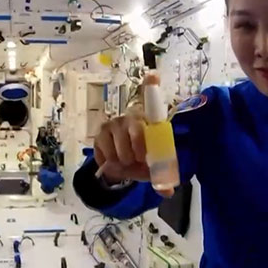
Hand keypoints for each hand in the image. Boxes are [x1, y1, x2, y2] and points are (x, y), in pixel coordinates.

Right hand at [93, 73, 172, 196]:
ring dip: (122, 159)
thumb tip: (167, 192)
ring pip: (118, 145)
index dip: (150, 86)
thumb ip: (162, 178)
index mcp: (149, 121)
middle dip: (136, 152)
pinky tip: (114, 162)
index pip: (150, 98)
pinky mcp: (99, 133)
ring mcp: (113, 124)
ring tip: (126, 162)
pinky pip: (104, 151)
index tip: (153, 75)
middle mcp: (130, 117)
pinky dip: (110, 162)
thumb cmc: (144, 160)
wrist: (123, 165)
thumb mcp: (155, 170)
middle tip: (137, 161)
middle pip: (135, 131)